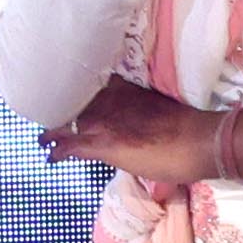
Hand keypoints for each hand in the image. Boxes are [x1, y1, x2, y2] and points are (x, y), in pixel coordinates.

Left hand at [41, 84, 242, 187]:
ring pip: (66, 122)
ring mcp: (102, 122)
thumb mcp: (157, 109)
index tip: (69, 93)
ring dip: (53, 131)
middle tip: (50, 114)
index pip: (92, 87)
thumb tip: (132, 119)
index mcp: (124, 89)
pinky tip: (48, 155)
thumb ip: (138, 109)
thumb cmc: (187, 126)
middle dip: (62, 110)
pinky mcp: (101, 144)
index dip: (78, 93)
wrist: (199, 140)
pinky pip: (69, 146)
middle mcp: (108, 101)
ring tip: (42, 138)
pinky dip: (57, 151)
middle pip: (74, 103)